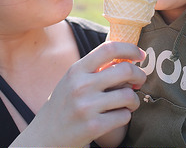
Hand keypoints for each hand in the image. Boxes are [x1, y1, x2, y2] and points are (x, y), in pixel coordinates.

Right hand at [10, 42, 145, 146]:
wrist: (45, 136)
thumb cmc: (64, 105)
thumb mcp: (72, 80)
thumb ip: (93, 68)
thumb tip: (126, 57)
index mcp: (76, 70)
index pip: (109, 48)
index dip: (130, 49)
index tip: (140, 55)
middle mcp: (81, 85)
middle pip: (125, 70)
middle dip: (139, 75)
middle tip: (140, 80)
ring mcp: (87, 107)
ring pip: (128, 95)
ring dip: (134, 100)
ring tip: (129, 103)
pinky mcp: (94, 127)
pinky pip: (124, 116)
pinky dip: (126, 116)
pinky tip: (118, 116)